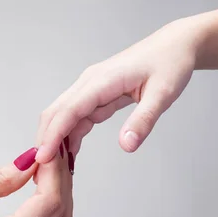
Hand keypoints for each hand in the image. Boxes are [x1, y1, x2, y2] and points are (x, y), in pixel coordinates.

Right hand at [0, 145, 72, 216]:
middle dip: (61, 179)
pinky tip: (43, 187)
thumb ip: (0, 180)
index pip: (48, 202)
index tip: (48, 148)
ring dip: (60, 194)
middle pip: (60, 214)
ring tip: (49, 166)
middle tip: (53, 151)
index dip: (53, 172)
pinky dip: (52, 208)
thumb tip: (29, 161)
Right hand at [35, 18, 203, 162]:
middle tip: (43, 171)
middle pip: (56, 113)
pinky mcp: (97, 96)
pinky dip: (70, 136)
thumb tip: (126, 145)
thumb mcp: (163, 94)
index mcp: (102, 80)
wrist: (176, 45)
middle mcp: (90, 83)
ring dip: (56, 141)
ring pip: (63, 117)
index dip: (52, 135)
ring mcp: (91, 89)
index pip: (68, 110)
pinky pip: (77, 118)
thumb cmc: (170, 63)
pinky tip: (69, 154)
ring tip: (54, 170)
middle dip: (45, 140)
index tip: (42, 158)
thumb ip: (143, 120)